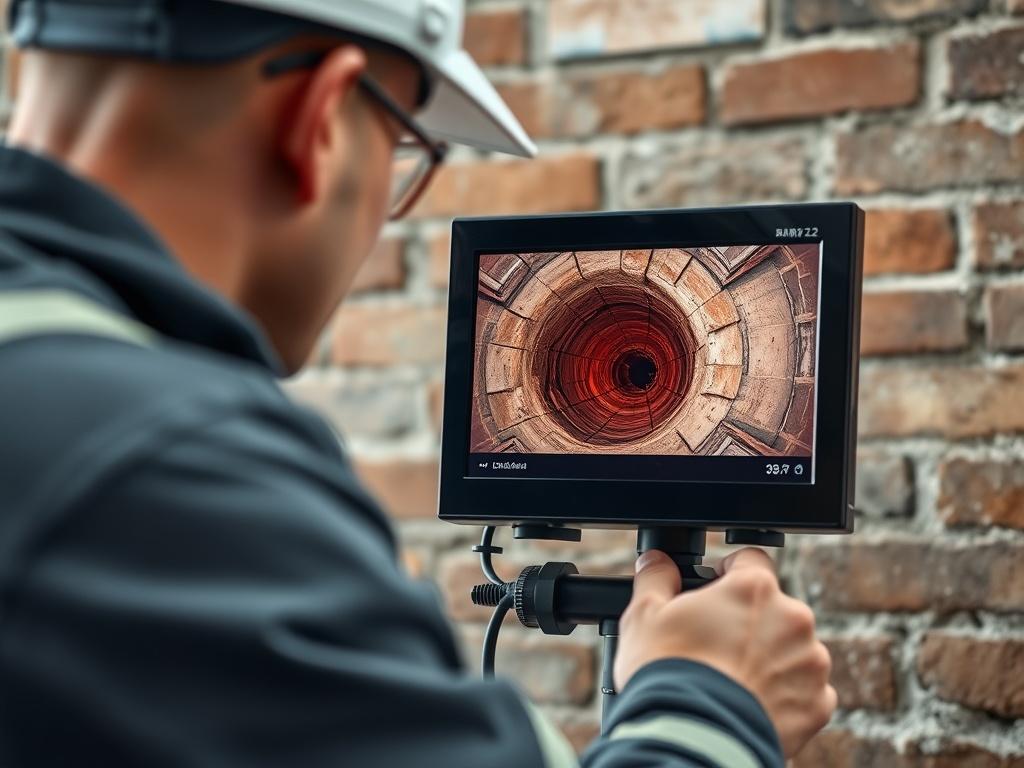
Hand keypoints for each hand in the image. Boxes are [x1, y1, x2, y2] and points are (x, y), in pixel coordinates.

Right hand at [614, 548, 835, 757]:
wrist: (692, 739)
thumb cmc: (667, 673)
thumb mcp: (644, 615)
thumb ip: (655, 579)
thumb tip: (655, 562)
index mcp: (754, 589)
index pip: (751, 560)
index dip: (729, 573)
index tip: (716, 590)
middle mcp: (792, 619)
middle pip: (773, 608)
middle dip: (749, 621)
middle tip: (715, 644)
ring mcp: (810, 664)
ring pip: (792, 650)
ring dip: (770, 658)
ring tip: (732, 679)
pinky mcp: (817, 705)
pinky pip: (806, 691)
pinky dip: (785, 695)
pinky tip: (752, 702)